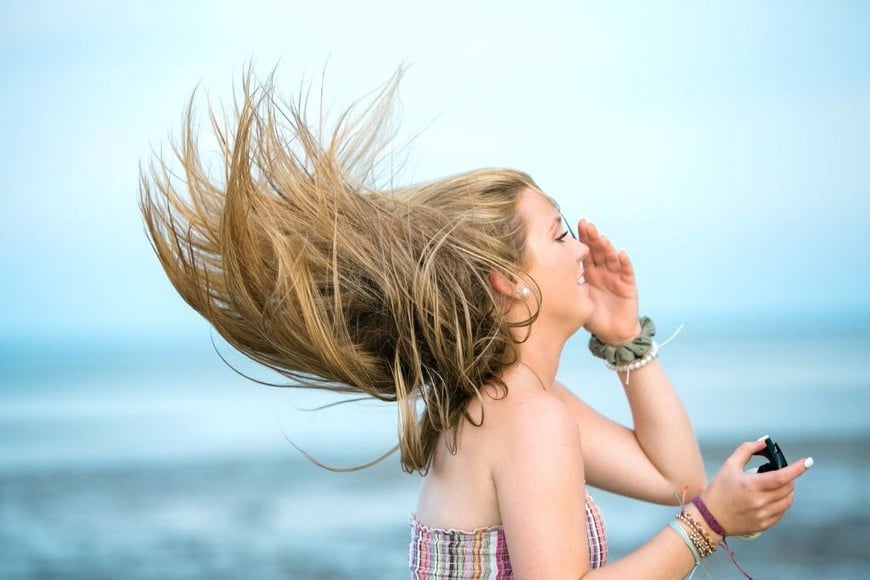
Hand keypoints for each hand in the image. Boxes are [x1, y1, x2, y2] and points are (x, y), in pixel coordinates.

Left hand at [579, 219, 639, 343]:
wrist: (611, 333)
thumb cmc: (593, 316)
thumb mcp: (576, 298)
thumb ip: (567, 285)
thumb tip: (546, 275)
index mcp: (589, 272)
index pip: (584, 252)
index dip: (580, 239)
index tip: (571, 227)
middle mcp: (603, 271)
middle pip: (597, 250)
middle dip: (591, 237)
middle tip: (585, 224)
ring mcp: (616, 277)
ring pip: (611, 257)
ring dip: (606, 246)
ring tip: (600, 237)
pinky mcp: (627, 285)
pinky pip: (626, 272)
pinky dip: (624, 262)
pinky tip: (621, 254)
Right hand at [700, 439, 812, 535]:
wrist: (710, 517)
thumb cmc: (718, 490)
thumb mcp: (729, 465)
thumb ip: (747, 450)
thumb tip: (763, 442)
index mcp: (751, 485)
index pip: (782, 476)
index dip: (797, 468)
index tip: (807, 462)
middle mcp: (759, 501)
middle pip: (788, 488)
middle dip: (788, 478)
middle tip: (779, 474)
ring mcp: (763, 515)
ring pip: (788, 501)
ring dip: (786, 491)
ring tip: (775, 487)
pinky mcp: (764, 524)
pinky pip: (782, 512)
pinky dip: (781, 503)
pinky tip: (770, 499)